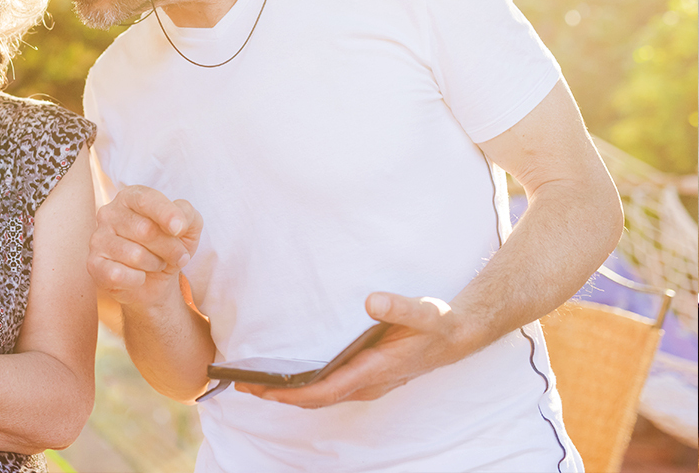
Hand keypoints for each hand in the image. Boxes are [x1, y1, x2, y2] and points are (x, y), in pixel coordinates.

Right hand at [87, 185, 202, 306]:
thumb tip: (178, 224)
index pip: (146, 199)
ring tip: (155, 264)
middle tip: (177, 256)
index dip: (166, 214)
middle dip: (170, 248)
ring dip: (154, 264)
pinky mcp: (94, 264)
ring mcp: (98, 239)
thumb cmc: (168, 246)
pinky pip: (118, 275)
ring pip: (135, 255)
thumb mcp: (188, 227)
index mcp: (130, 197)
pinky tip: (138, 277)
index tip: (180, 230)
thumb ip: (187, 215)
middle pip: (145, 230)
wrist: (155, 280)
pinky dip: (137, 280)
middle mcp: (109, 214)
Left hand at [236, 293, 471, 407]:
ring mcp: (368, 383)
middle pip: (317, 399)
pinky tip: (289, 376)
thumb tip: (372, 302)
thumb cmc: (439, 324)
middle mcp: (369, 383)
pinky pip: (330, 388)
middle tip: (242, 387)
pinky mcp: (367, 377)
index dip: (293, 395)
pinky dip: (306, 387)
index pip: (326, 390)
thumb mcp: (424, 311)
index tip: (264, 391)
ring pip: (323, 396)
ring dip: (290, 394)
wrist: (459, 336)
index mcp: (376, 370)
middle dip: (279, 397)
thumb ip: (400, 306)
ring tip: (256, 384)